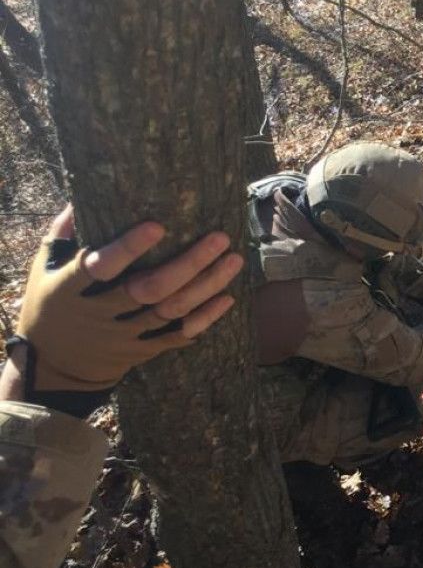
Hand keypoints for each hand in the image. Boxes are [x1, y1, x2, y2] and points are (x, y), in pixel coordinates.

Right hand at [7, 206, 242, 402]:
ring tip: (234, 260)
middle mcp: (101, 314)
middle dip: (189, 263)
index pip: (101, 267)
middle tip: (220, 238)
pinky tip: (227, 298)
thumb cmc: (51, 306)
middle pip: (150, 288)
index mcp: (71, 290)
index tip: (158, 225)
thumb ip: (63, 236)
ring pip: (171, 310)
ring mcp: (124, 336)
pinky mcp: (141, 351)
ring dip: (206, 286)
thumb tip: (81, 198)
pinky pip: (177, 336)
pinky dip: (204, 318)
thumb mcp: (43, 271)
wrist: (54, 368)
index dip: (128, 248)